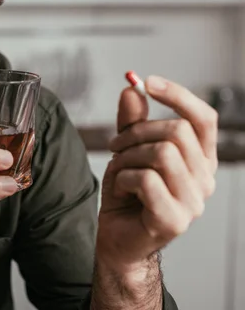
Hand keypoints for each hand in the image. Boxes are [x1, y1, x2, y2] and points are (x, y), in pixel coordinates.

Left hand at [97, 75, 217, 270]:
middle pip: (177, 131)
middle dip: (136, 132)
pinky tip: (121, 190)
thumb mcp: (127, 150)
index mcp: (200, 159)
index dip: (178, 95)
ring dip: (128, 157)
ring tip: (118, 170)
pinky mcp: (174, 219)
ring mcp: (193, 202)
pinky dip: (123, 178)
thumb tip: (131, 88)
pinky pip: (146, 180)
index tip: (148, 82)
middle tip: (115, 145)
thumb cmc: (127, 193)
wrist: (117, 238)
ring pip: (162, 153)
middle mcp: (205, 180)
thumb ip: (131, 121)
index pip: (204, 118)